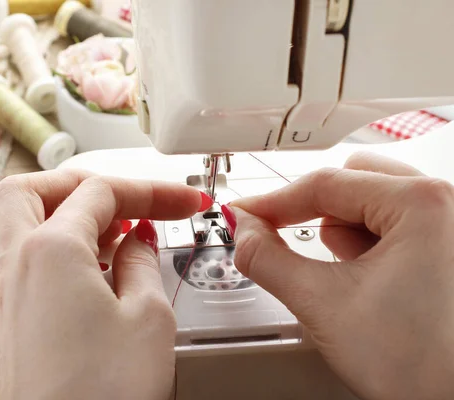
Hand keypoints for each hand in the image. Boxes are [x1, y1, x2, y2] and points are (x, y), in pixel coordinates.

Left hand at [0, 170, 203, 399]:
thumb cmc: (101, 395)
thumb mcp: (148, 317)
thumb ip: (143, 262)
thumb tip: (139, 240)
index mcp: (50, 249)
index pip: (101, 191)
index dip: (150, 190)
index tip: (184, 201)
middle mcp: (18, 263)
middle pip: (37, 190)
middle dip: (86, 185)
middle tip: (128, 200)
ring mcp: (9, 290)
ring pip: (26, 221)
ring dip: (71, 213)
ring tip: (119, 231)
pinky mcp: (14, 315)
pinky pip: (30, 256)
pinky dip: (61, 245)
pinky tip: (98, 266)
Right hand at [228, 153, 453, 399]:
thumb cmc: (421, 365)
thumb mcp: (322, 303)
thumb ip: (266, 258)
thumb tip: (242, 230)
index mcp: (422, 204)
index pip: (325, 183)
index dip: (273, 202)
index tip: (244, 215)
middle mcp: (446, 205)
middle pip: (353, 179)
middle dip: (316, 211)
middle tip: (285, 237)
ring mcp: (448, 227)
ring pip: (372, 200)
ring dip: (342, 230)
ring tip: (345, 277)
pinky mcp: (445, 248)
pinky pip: (392, 224)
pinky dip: (365, 243)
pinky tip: (365, 281)